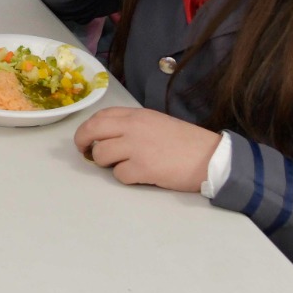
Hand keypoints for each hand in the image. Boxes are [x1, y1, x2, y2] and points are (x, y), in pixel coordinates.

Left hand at [74, 108, 220, 192]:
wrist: (210, 157)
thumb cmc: (184, 141)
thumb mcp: (156, 122)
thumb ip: (132, 125)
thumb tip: (108, 136)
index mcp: (136, 115)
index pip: (100, 116)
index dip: (88, 128)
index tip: (86, 139)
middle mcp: (132, 127)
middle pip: (92, 130)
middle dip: (83, 143)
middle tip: (86, 153)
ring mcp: (136, 147)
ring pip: (101, 155)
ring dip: (106, 164)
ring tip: (121, 165)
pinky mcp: (143, 168)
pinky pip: (119, 175)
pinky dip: (125, 178)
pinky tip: (139, 175)